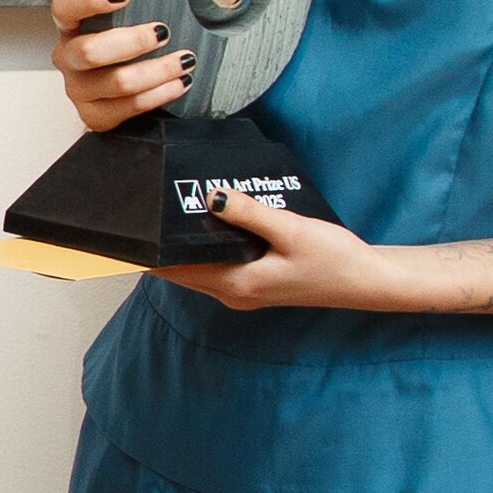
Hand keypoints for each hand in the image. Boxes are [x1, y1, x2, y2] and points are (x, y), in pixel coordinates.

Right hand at [47, 0, 191, 131]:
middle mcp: (68, 59)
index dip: (90, 0)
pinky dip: (159, 93)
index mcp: (69, 28)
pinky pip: (130, 106)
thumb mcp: (127, 20)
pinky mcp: (95, 115)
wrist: (121, 93)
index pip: (66, 9)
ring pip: (117, 82)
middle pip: (90, 52)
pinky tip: (178, 82)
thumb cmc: (126, 48)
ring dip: (157, 70)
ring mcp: (79, 90)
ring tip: (184, 60)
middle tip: (162, 32)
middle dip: (133, 42)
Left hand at [159, 188, 399, 311]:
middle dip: (160, 247)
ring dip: (183, 248)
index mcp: (237, 284)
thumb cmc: (334, 258)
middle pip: (181, 271)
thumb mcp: (291, 230)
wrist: (366, 281)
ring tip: (166, 215)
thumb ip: (250, 214)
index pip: (176, 271)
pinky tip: (208, 226)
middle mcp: (234, 294)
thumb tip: (210, 198)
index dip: (148, 254)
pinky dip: (205, 250)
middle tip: (141, 213)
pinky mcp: (255, 285)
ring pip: (198, 270)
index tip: (126, 233)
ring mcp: (244, 292)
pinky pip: (216, 267)